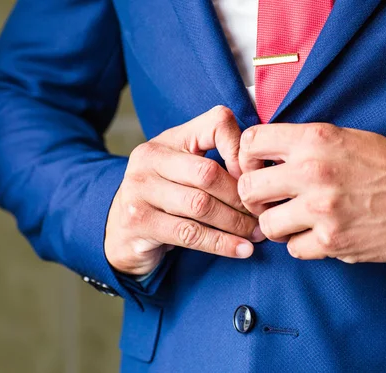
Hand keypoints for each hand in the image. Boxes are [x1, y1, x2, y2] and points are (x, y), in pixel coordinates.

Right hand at [105, 106, 264, 275]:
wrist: (120, 229)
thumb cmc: (166, 196)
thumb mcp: (186, 169)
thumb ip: (219, 161)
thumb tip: (266, 172)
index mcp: (170, 138)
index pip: (216, 124)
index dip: (241, 149)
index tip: (258, 176)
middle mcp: (150, 157)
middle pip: (209, 173)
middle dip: (241, 197)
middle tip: (262, 214)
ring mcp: (139, 189)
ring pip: (201, 205)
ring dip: (236, 224)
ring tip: (256, 234)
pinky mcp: (138, 221)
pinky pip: (190, 233)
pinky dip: (222, 244)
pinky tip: (242, 250)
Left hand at [237, 123, 385, 263]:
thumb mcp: (342, 137)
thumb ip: (302, 144)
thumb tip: (264, 155)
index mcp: (314, 139)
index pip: (251, 141)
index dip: (246, 157)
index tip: (255, 167)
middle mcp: (312, 171)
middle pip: (248, 188)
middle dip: (253, 197)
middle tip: (268, 200)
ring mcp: (321, 209)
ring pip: (266, 224)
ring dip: (276, 225)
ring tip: (293, 220)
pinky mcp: (333, 240)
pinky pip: (294, 249)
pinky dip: (302, 244)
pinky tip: (318, 234)